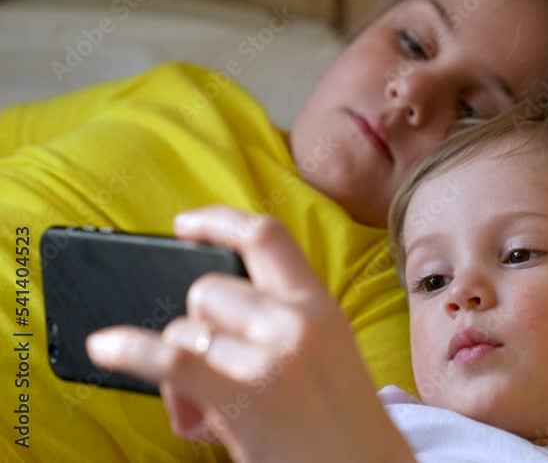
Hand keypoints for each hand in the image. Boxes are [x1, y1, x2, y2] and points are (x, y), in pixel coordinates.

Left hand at [86, 206, 414, 462]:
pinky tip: (105, 348)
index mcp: (320, 307)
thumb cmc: (343, 425)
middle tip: (209, 370)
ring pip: (184, 330)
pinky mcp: (244, 398)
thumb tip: (206, 327)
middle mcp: (296, 322)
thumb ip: (281, 323)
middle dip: (192, 326)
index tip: (186, 225)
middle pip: (208, 289)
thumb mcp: (327, 354)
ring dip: (177, 366)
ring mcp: (271, 358)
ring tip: (202, 411)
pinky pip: (170, 359)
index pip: (267, 237)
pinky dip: (129, 350)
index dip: (220, 221)